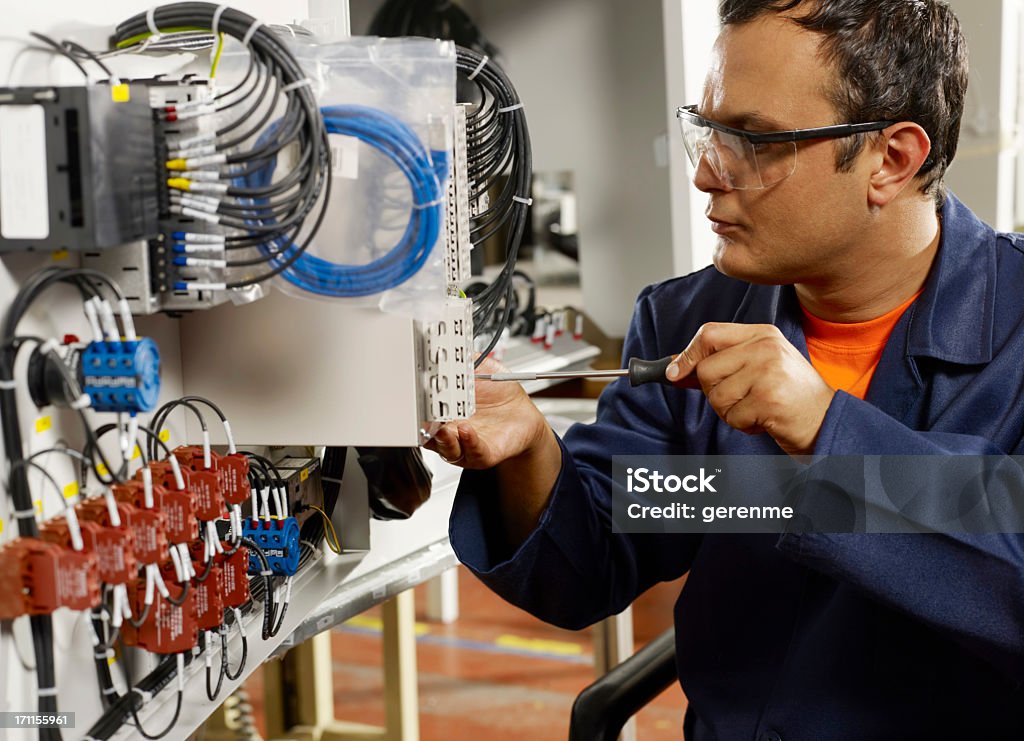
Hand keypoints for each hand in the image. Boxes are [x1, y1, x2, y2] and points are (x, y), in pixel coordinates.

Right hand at [424, 356, 551, 468]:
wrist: (523, 415)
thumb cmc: (499, 393)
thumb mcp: (480, 368)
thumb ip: (463, 359)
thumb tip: (448, 344)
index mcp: (443, 407)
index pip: (423, 408)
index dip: (417, 402)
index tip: (415, 391)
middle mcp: (449, 429)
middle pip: (428, 430)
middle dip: (424, 422)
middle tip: (424, 411)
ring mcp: (464, 443)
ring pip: (446, 447)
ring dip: (442, 437)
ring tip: (444, 425)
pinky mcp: (483, 454)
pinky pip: (473, 451)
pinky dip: (468, 441)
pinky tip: (467, 429)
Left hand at [666, 323, 834, 455]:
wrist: (826, 420)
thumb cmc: (788, 395)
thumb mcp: (758, 367)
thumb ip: (721, 362)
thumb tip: (674, 368)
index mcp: (762, 334)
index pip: (709, 333)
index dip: (687, 355)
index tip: (674, 373)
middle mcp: (766, 347)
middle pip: (705, 370)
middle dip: (714, 392)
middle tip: (742, 398)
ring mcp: (769, 371)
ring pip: (715, 396)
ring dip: (730, 412)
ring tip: (757, 408)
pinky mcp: (769, 398)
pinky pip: (732, 417)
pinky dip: (744, 425)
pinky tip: (766, 419)